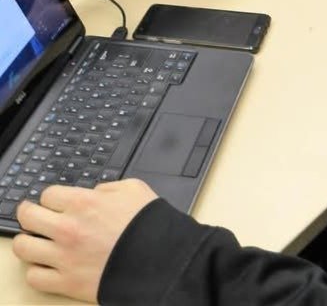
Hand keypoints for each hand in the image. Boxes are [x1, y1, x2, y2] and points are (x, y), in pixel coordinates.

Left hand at [12, 179, 157, 302]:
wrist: (160, 258)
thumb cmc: (150, 223)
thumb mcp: (134, 189)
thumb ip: (108, 187)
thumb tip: (95, 192)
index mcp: (84, 203)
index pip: (47, 195)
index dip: (53, 197)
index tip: (54, 202)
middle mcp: (68, 228)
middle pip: (27, 216)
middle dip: (28, 213)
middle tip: (32, 215)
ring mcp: (64, 256)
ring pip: (23, 247)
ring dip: (28, 241)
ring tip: (35, 241)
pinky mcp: (66, 282)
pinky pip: (34, 277)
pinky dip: (37, 270)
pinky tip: (47, 265)